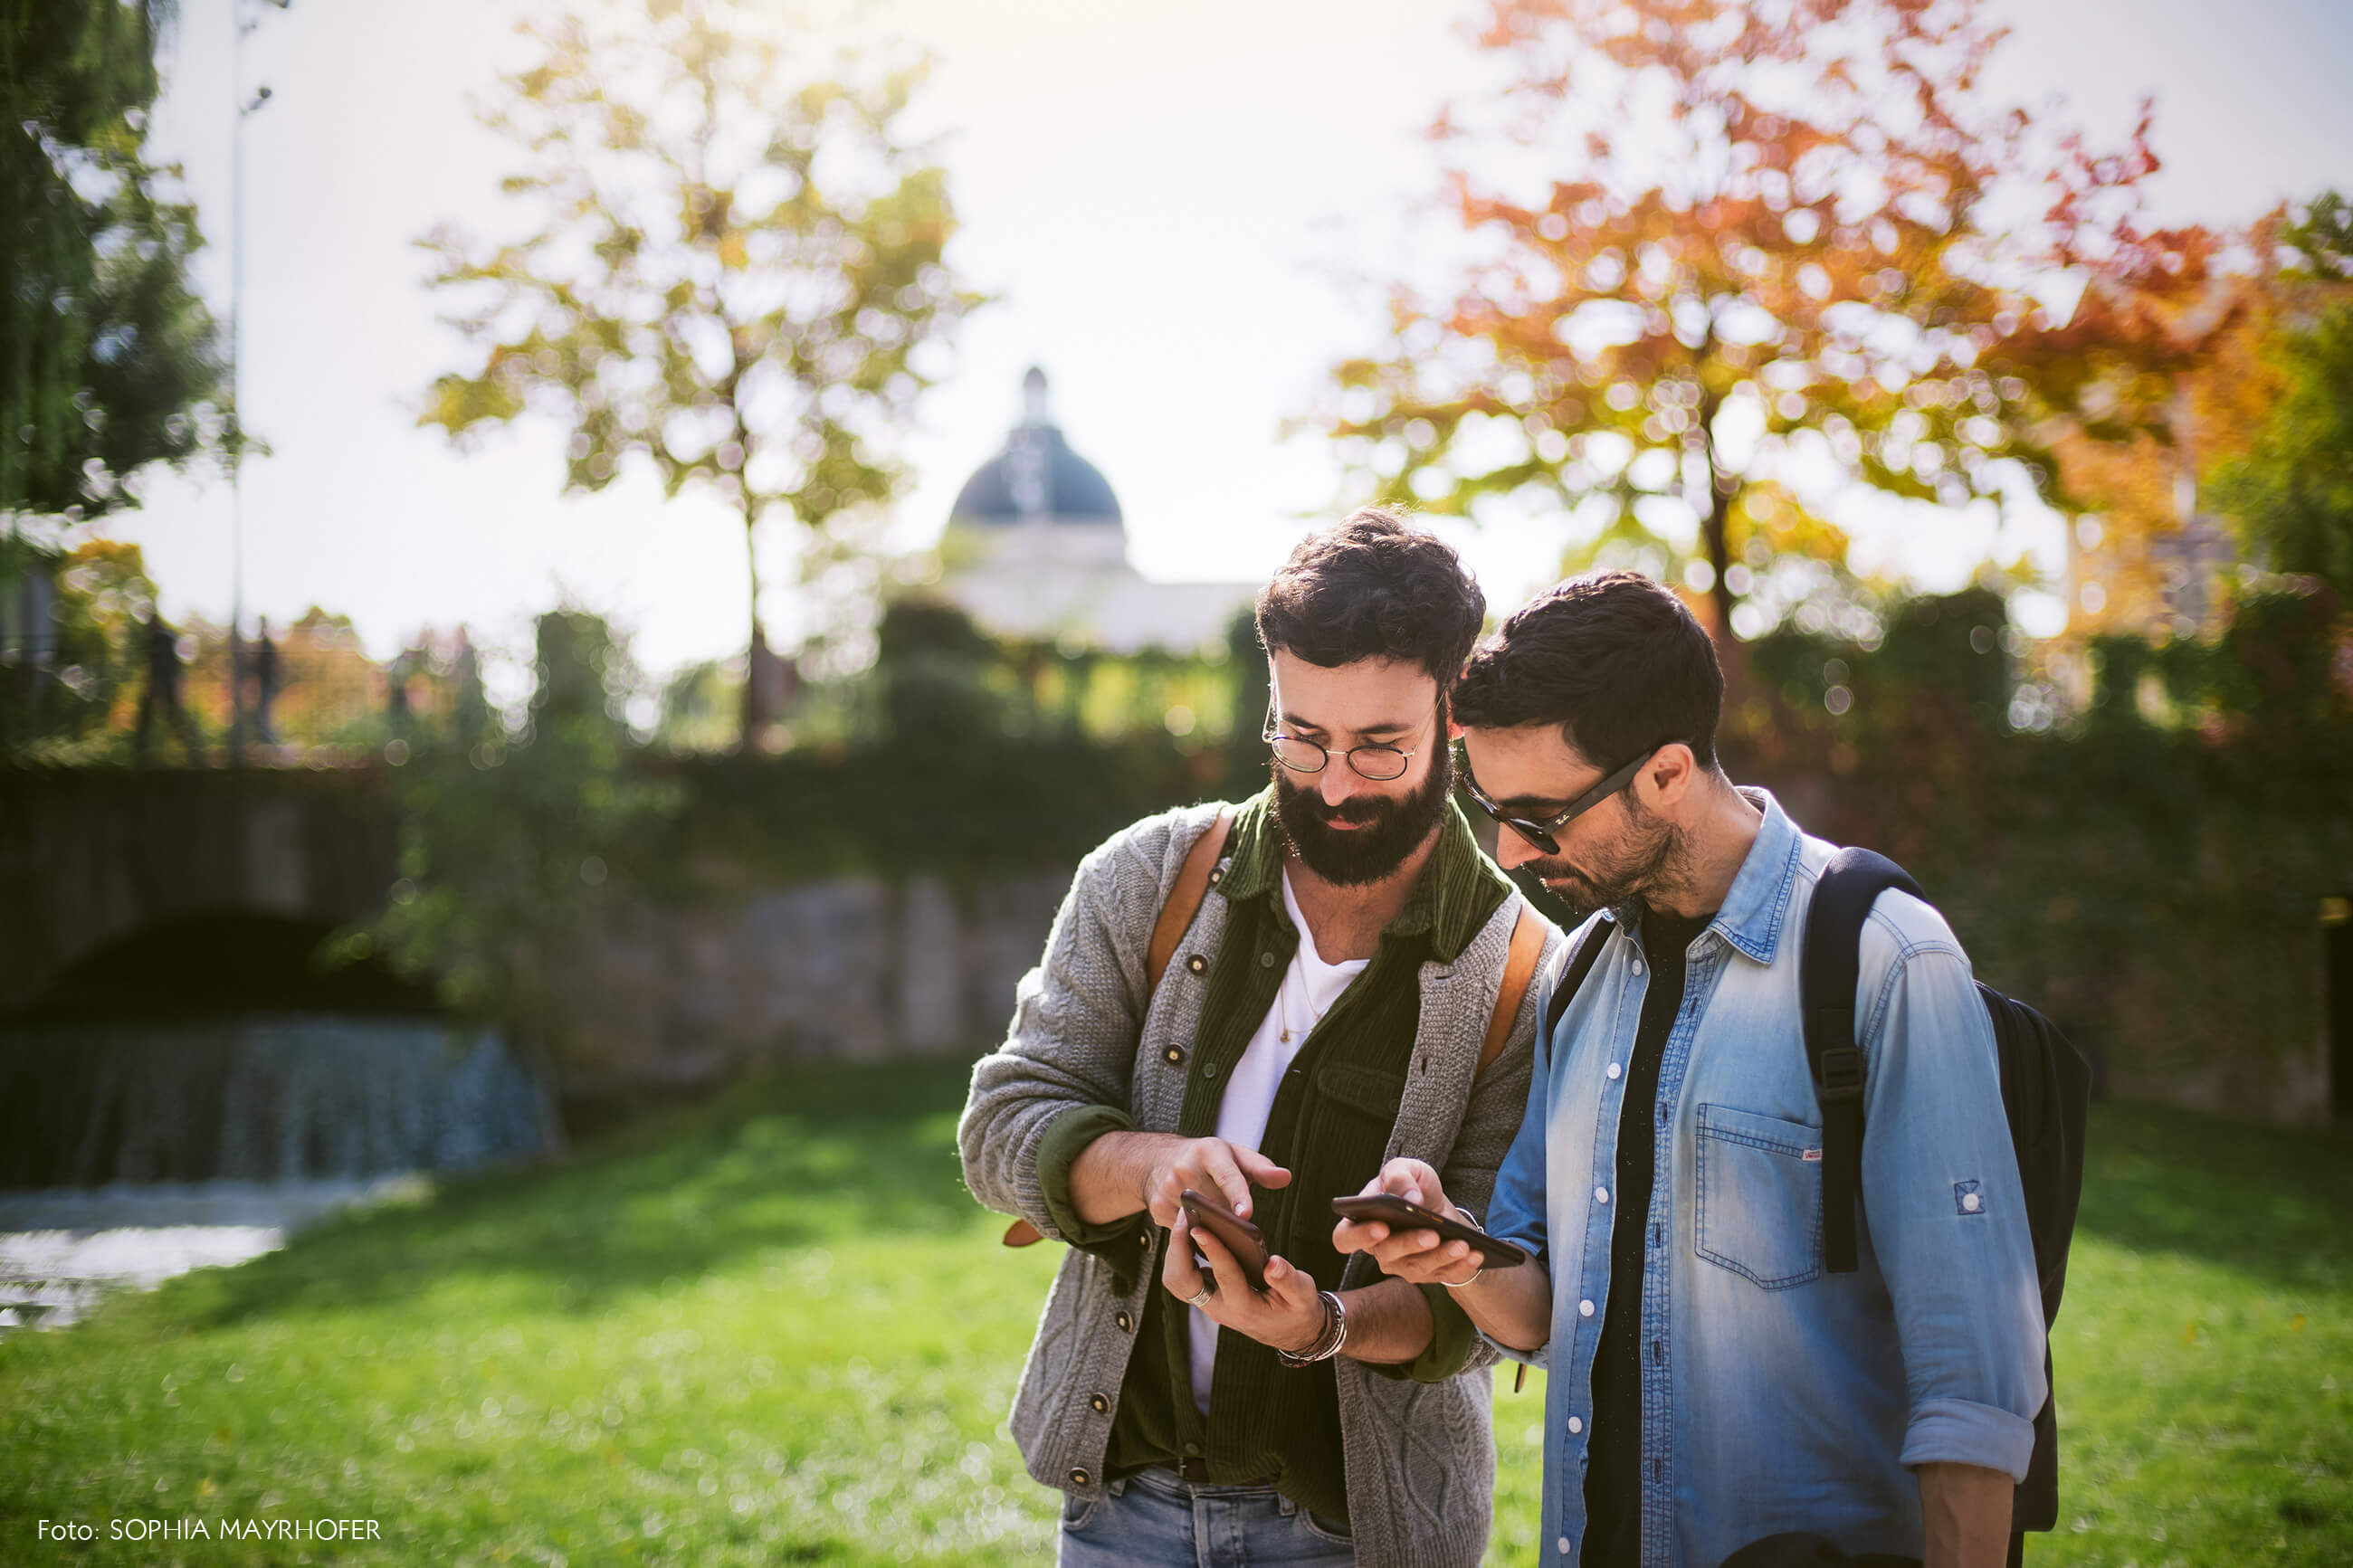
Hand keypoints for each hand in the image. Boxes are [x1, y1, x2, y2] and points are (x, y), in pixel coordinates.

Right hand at [1136, 1137, 1290, 1230]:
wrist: (1159, 1160)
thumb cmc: (1207, 1160)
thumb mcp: (1234, 1154)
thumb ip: (1261, 1167)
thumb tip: (1285, 1177)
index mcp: (1208, 1151)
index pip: (1227, 1175)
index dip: (1237, 1195)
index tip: (1246, 1215)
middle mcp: (1184, 1169)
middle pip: (1213, 1205)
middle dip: (1229, 1220)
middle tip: (1245, 1236)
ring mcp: (1167, 1190)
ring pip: (1199, 1222)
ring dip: (1214, 1232)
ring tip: (1229, 1239)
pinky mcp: (1157, 1209)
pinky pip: (1184, 1232)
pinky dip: (1197, 1237)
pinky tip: (1206, 1238)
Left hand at [1163, 1213, 1326, 1352]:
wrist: (1289, 1331)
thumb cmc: (1297, 1309)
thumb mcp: (1302, 1295)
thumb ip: (1288, 1280)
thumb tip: (1274, 1263)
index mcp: (1244, 1308)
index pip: (1223, 1275)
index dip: (1212, 1250)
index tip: (1200, 1227)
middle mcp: (1219, 1307)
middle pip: (1183, 1282)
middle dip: (1178, 1248)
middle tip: (1184, 1214)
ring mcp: (1209, 1302)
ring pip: (1177, 1279)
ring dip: (1176, 1249)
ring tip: (1185, 1216)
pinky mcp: (1206, 1294)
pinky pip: (1183, 1274)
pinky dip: (1180, 1252)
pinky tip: (1188, 1229)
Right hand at [1330, 1157, 1481, 1286]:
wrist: (1438, 1208)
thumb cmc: (1415, 1187)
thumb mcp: (1409, 1170)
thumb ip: (1400, 1175)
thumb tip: (1408, 1198)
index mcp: (1362, 1223)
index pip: (1345, 1238)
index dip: (1360, 1236)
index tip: (1380, 1227)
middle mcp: (1379, 1249)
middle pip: (1387, 1254)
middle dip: (1411, 1244)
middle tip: (1432, 1235)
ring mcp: (1403, 1266)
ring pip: (1419, 1267)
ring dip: (1442, 1256)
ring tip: (1463, 1244)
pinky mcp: (1429, 1274)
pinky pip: (1444, 1276)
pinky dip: (1461, 1266)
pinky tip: (1475, 1254)